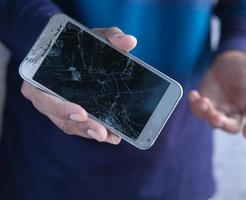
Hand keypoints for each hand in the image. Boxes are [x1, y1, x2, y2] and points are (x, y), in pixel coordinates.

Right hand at [21, 27, 136, 144]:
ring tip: (111, 137)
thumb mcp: (94, 37)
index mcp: (39, 79)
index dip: (61, 109)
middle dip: (83, 127)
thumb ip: (110, 36)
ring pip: (73, 126)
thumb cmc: (81, 45)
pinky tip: (112, 135)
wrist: (76, 52)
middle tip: (102, 133)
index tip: (81, 113)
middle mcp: (47, 98)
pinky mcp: (72, 113)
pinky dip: (96, 130)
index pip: (45, 98)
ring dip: (92, 133)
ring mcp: (59, 109)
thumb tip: (130, 41)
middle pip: (61, 119)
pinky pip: (81, 126)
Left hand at [189, 51, 245, 138]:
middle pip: (231, 126)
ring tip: (202, 100)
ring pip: (213, 121)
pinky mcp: (207, 104)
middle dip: (223, 123)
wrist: (225, 62)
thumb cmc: (244, 64)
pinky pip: (199, 111)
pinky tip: (193, 94)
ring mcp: (220, 109)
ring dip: (207, 114)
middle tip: (216, 115)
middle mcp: (236, 111)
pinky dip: (195, 106)